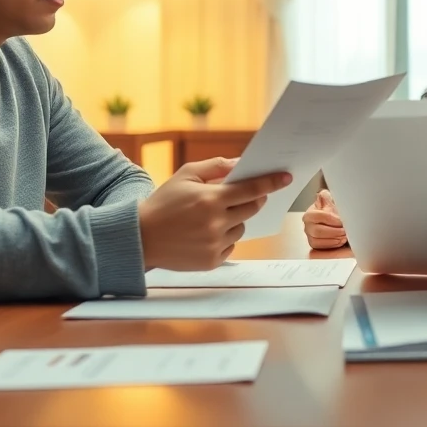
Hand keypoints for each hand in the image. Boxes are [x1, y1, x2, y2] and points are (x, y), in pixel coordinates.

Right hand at [138, 157, 291, 270]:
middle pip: (252, 209)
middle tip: (243, 195)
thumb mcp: (185, 175)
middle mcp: (216, 223)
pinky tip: (204, 234)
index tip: (286, 178)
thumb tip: (240, 164)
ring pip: (241, 228)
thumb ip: (215, 167)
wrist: (139, 238)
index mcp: (210, 199)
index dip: (271, 182)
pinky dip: (224, 238)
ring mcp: (214, 244)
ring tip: (209, 218)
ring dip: (234, 220)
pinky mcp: (212, 261)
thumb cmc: (163, 202)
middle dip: (252, 200)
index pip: (252, 189)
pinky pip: (231, 245)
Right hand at [303, 189, 347, 249]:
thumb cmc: (331, 210)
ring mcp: (310, 236)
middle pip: (318, 231)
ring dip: (334, 239)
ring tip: (345, 235)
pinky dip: (332, 244)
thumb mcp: (330, 201)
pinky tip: (340, 240)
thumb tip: (323, 194)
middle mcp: (307, 225)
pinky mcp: (314, 244)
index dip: (332, 219)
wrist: (332, 220)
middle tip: (345, 230)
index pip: (319, 216)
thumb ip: (326, 196)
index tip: (342, 221)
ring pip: (318, 240)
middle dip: (334, 231)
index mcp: (310, 214)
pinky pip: (321, 247)